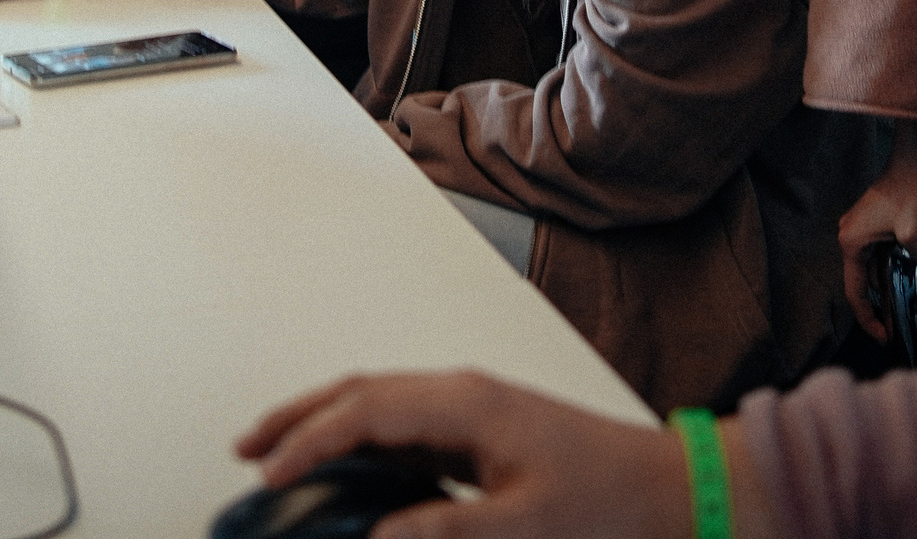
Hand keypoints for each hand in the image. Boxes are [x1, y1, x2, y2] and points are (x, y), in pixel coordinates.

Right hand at [237, 371, 734, 538]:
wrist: (671, 490)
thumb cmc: (611, 504)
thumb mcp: (526, 529)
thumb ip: (445, 531)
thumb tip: (374, 538)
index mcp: (467, 402)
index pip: (365, 410)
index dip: (310, 442)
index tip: (269, 476)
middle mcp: (462, 393)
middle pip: (360, 392)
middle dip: (298, 416)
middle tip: (246, 450)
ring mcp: (471, 408)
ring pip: (377, 404)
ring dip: (325, 423)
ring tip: (277, 453)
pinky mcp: (480, 429)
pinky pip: (402, 425)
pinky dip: (359, 439)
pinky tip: (343, 467)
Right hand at [837, 119, 916, 340]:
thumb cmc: (911, 187)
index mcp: (852, 242)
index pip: (856, 293)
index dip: (870, 319)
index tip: (886, 337)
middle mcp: (855, 237)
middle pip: (870, 282)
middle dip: (892, 300)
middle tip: (909, 324)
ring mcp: (868, 229)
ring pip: (885, 267)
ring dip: (906, 280)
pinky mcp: (882, 223)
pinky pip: (894, 253)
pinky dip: (911, 263)